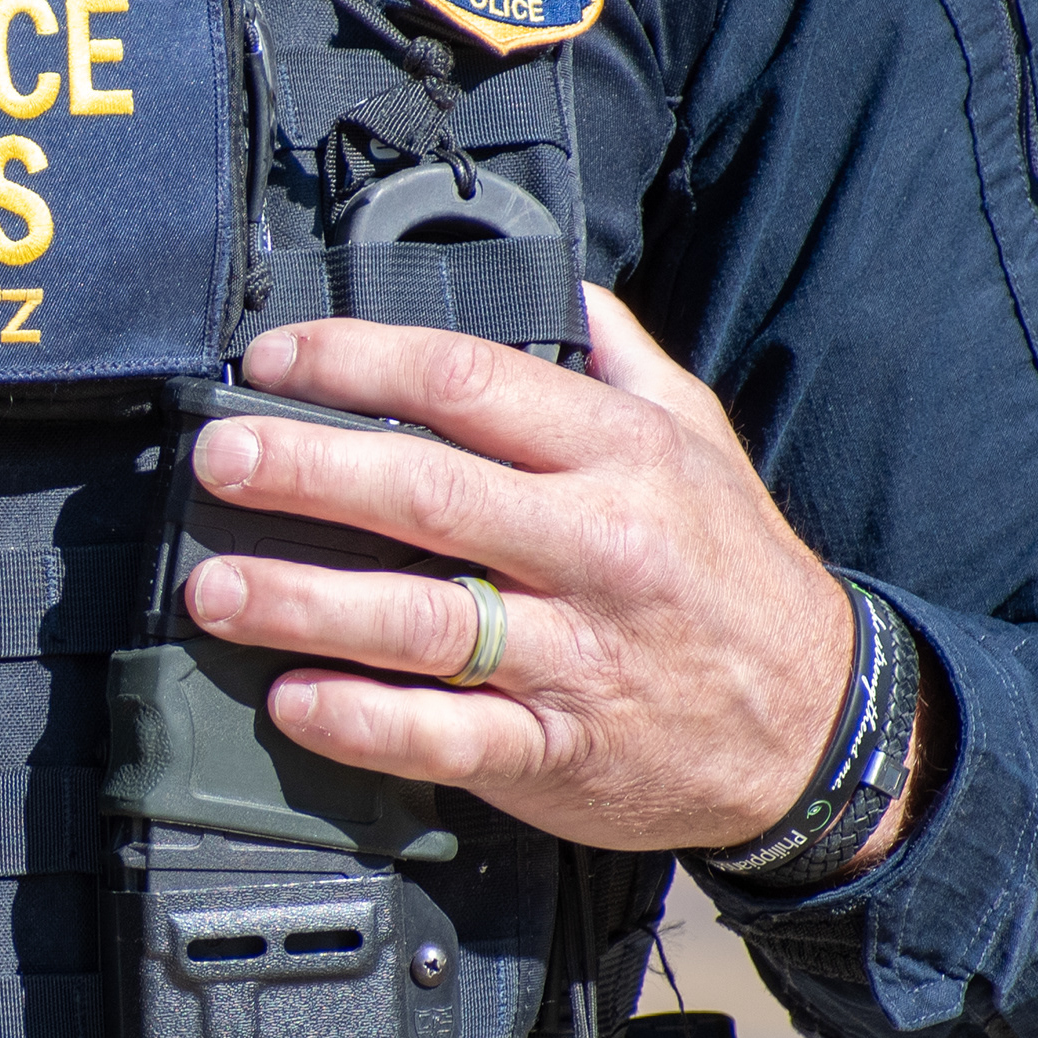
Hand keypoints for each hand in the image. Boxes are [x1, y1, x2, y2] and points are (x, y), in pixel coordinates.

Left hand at [178, 292, 940, 866]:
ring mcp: (575, 656)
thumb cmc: (738, 576)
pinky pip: (446, 735)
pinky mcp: (557, 750)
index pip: (471, 385)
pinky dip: (362, 722)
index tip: (274, 362)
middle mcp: (595, 549)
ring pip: (422, 621)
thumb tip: (563, 287)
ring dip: (304, 601)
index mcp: (621, 458)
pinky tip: (293, 700)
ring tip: (215, 587)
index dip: (358, 365)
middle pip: (429, 496)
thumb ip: (625, 361)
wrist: (822, 729)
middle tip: (219, 458)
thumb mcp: (704, 443)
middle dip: (308, 470)